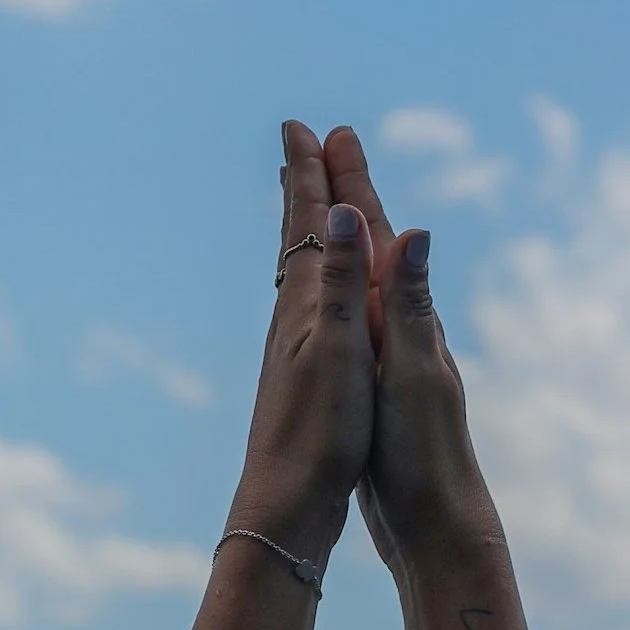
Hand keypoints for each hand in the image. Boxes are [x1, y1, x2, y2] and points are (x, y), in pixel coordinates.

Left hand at [226, 122, 376, 572]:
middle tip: (301, 141)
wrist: (286, 505)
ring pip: (301, 267)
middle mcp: (293, 316)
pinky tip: (316, 294)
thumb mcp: (340, 352)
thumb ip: (343, 281)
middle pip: (297, 235)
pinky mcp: (303, 374)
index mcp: (304, 304)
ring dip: (308, 226)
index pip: (306, 222)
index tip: (302, 125)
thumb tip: (343, 210)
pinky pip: (310, 302)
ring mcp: (295, 346)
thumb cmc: (317, 432)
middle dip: (304, 186)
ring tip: (308, 203)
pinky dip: (316, 274)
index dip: (308, 173)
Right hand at [316, 127, 499, 582]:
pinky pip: (350, 313)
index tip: (327, 129)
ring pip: (356, 275)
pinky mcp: (375, 382)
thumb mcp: (414, 373)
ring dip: (338, 234)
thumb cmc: (425, 453)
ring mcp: (388, 353)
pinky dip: (336, 285)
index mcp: (404, 315)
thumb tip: (412, 229)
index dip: (348, 181)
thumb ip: (410, 304)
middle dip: (343, 191)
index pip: (372, 230)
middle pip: (365, 243)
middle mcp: (400, 325)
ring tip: (322, 205)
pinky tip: (332, 295)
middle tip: (322, 141)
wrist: (438, 524)